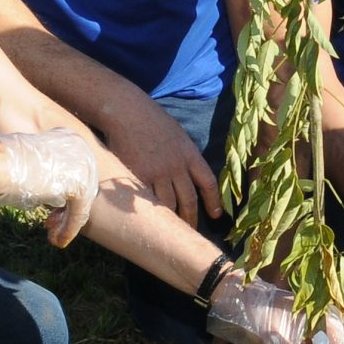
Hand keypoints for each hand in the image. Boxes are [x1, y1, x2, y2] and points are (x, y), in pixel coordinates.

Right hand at [0, 128, 98, 246]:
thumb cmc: (0, 165)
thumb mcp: (30, 164)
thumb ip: (47, 174)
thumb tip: (57, 196)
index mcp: (68, 138)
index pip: (75, 171)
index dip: (65, 194)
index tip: (51, 210)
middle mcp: (81, 148)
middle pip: (83, 187)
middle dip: (67, 209)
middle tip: (49, 224)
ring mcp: (83, 165)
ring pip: (82, 202)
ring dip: (68, 223)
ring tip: (52, 235)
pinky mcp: (80, 185)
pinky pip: (79, 214)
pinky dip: (68, 229)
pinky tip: (56, 240)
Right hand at [97, 86, 219, 222]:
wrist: (128, 113)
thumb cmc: (151, 121)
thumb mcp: (178, 136)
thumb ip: (184, 157)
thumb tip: (189, 176)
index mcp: (190, 155)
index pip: (207, 183)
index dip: (213, 201)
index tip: (216, 215)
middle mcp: (177, 167)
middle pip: (188, 200)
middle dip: (191, 219)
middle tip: (190, 231)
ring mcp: (157, 173)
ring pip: (168, 205)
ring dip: (171, 220)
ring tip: (170, 231)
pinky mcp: (138, 177)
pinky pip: (147, 200)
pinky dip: (149, 211)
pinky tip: (150, 220)